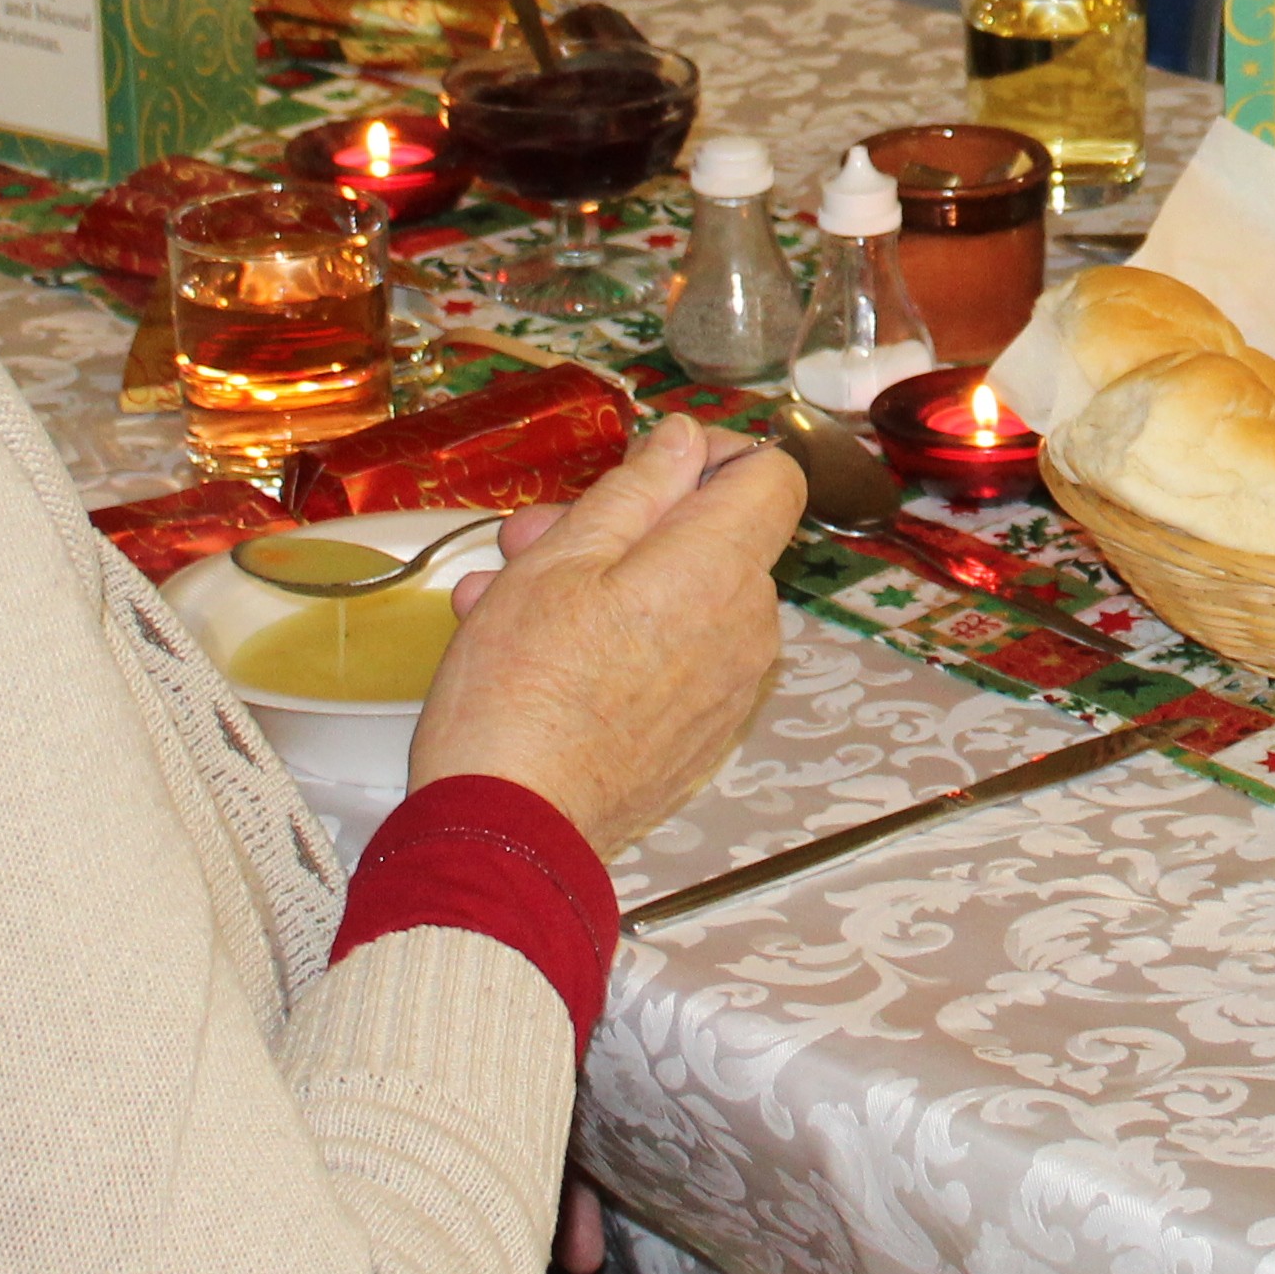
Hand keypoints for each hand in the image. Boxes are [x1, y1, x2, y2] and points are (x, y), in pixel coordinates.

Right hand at [403, 414, 799, 847]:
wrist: (511, 832)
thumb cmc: (521, 690)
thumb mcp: (560, 561)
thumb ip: (637, 489)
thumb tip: (686, 441)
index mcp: (721, 570)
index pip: (774, 476)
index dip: (714, 455)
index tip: (647, 467)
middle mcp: (747, 627)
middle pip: (712, 537)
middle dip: (624, 522)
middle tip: (530, 536)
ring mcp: (729, 687)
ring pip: (681, 597)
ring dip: (603, 579)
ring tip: (500, 596)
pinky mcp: (701, 734)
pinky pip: (675, 656)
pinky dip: (619, 638)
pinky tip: (534, 648)